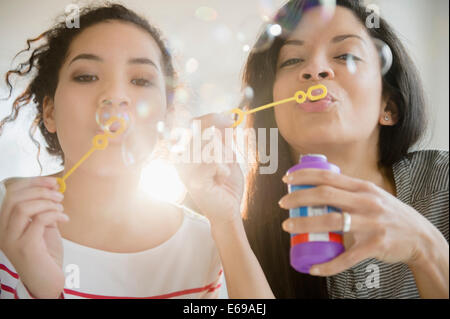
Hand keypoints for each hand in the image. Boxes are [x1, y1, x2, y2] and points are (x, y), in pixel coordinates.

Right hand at [0, 177, 68, 297]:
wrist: (46, 280)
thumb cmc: (45, 253)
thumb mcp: (42, 225)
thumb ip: (41, 209)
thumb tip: (52, 187)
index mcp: (5, 222)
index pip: (10, 193)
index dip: (32, 182)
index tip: (53, 181)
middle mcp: (3, 230)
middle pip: (14, 198)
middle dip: (40, 190)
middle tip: (59, 195)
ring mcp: (11, 240)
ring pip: (23, 208)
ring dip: (47, 202)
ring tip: (61, 207)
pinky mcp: (25, 247)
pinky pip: (38, 221)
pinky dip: (54, 214)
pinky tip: (64, 218)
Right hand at [175, 113, 243, 226]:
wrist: (228, 211)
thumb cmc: (226, 185)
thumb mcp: (228, 157)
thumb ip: (225, 140)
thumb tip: (227, 120)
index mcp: (186, 152)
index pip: (191, 125)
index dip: (210, 118)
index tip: (230, 120)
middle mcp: (180, 160)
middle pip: (195, 131)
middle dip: (217, 131)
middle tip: (232, 136)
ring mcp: (184, 170)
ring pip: (204, 145)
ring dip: (221, 154)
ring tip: (224, 168)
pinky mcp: (193, 181)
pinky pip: (209, 162)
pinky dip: (221, 167)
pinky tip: (222, 176)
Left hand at [278, 168, 435, 275]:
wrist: (419, 236)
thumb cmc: (388, 214)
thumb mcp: (371, 195)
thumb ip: (349, 191)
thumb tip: (318, 187)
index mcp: (362, 188)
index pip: (329, 176)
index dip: (305, 176)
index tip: (287, 180)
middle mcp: (366, 202)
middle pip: (326, 195)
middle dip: (299, 198)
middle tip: (282, 205)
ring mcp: (371, 223)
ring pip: (332, 221)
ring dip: (306, 224)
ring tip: (288, 227)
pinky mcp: (375, 245)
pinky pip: (347, 257)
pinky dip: (328, 264)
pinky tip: (314, 267)